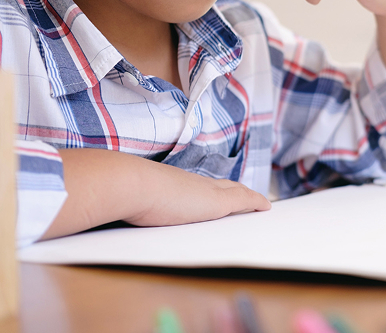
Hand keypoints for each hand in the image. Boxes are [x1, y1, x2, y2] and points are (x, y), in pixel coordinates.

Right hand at [43, 149, 270, 239]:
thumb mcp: (131, 197)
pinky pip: (243, 201)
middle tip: (252, 199)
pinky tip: (266, 207)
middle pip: (224, 185)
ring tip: (261, 205)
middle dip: (238, 192)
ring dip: (249, 198)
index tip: (223, 190)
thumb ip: (132, 199)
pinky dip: (255, 202)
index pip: (201, 185)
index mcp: (175, 183)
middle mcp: (193, 182)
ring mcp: (206, 191)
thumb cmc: (121, 192)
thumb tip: (116, 201)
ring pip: (236, 192)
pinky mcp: (215, 202)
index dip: (214, 188)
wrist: (126, 184)